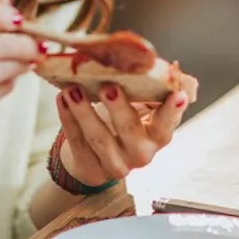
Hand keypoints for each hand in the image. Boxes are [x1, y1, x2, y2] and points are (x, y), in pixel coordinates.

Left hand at [55, 82, 188, 186]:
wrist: (97, 157)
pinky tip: (62, 99)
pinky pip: (77, 142)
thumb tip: (171, 68)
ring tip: (73, 89)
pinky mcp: (91, 170)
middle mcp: (141, 154)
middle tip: (109, 86)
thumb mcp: (141, 109)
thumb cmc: (124, 124)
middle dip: (119, 108)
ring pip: (99, 138)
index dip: (172, 111)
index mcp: (157, 136)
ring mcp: (116, 165)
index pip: (167, 124)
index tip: (176, 95)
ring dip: (84, 112)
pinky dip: (68, 119)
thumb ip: (153, 91)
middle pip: (130, 132)